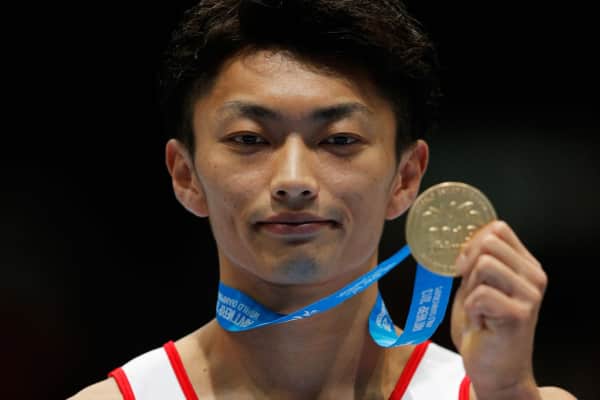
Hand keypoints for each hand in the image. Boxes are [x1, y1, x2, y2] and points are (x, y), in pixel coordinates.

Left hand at [450, 220, 547, 399]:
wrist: (492, 368)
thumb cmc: (482, 326)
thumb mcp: (475, 285)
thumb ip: (474, 262)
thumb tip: (461, 237)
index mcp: (524, 264)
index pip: (497, 228)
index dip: (471, 242)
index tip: (464, 266)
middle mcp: (533, 276)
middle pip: (488, 242)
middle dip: (468, 266)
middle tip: (471, 293)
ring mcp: (530, 294)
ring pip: (484, 264)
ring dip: (470, 288)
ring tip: (479, 308)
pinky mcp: (521, 314)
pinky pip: (480, 294)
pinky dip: (472, 308)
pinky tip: (481, 322)